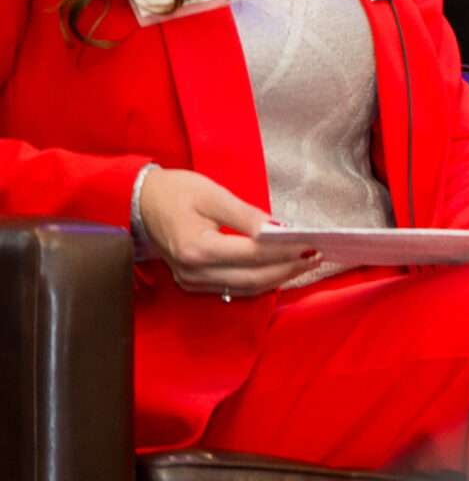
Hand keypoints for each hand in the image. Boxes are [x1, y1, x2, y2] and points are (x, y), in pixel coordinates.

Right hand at [136, 168, 315, 296]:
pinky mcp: (192, 283)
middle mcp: (193, 271)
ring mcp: (191, 281)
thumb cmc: (175, 192)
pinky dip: (258, 281)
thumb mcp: (213, 195)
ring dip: (277, 277)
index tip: (313, 243)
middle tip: (317, 255)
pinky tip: (278, 269)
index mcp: (197, 247)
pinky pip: (232, 288)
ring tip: (304, 262)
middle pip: (253, 278)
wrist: (138, 202)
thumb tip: (281, 230)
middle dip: (288, 268)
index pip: (253, 254)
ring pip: (245, 288)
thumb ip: (247, 215)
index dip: (286, 251)